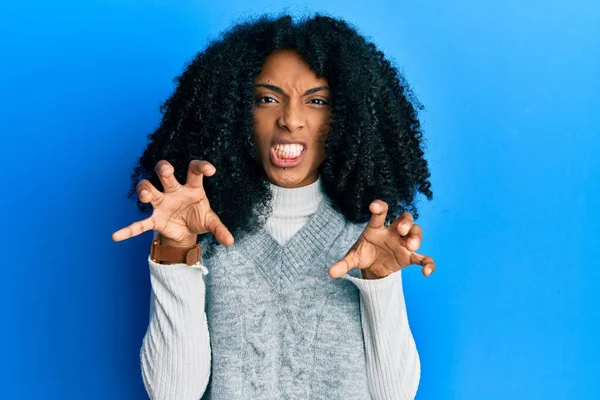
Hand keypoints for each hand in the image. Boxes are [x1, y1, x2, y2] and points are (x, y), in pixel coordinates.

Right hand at [111, 159, 233, 245]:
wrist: (186, 232)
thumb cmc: (198, 217)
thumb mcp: (211, 222)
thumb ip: (220, 229)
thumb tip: (230, 242)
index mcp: (192, 188)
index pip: (194, 171)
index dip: (201, 166)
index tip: (211, 170)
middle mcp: (174, 191)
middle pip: (165, 174)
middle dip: (164, 169)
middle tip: (167, 169)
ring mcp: (162, 204)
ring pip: (149, 190)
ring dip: (145, 190)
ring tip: (145, 196)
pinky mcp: (155, 219)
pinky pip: (139, 224)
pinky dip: (128, 230)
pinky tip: (116, 236)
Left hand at [328, 200, 434, 279]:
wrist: (373, 267)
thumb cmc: (364, 254)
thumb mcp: (353, 258)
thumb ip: (343, 264)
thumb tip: (330, 273)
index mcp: (376, 228)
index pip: (380, 213)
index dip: (380, 207)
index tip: (375, 206)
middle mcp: (393, 232)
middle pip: (404, 219)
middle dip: (405, 222)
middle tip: (402, 230)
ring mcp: (403, 243)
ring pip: (416, 232)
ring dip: (416, 237)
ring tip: (411, 246)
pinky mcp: (410, 257)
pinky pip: (423, 258)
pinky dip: (428, 264)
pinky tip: (427, 273)